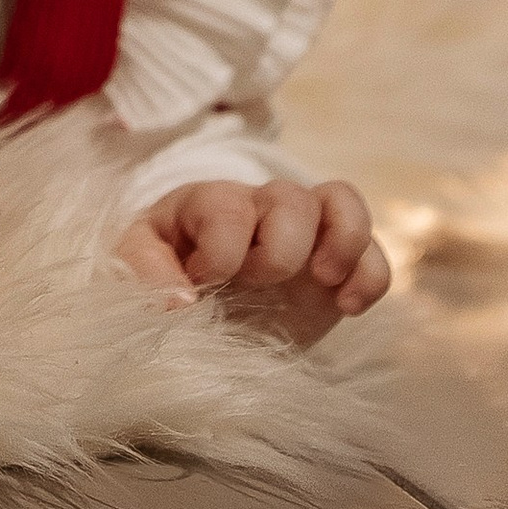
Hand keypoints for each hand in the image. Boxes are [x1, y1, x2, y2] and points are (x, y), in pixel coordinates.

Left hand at [118, 177, 389, 344]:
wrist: (197, 311)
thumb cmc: (163, 278)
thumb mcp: (134, 268)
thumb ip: (143, 272)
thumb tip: (179, 301)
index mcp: (207, 204)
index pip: (227, 207)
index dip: (221, 250)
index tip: (205, 285)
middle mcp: (260, 208)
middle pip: (290, 197)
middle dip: (279, 248)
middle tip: (259, 284)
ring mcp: (304, 234)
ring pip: (342, 202)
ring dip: (342, 240)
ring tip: (324, 281)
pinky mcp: (334, 268)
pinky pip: (373, 251)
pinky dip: (371, 275)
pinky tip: (348, 308)